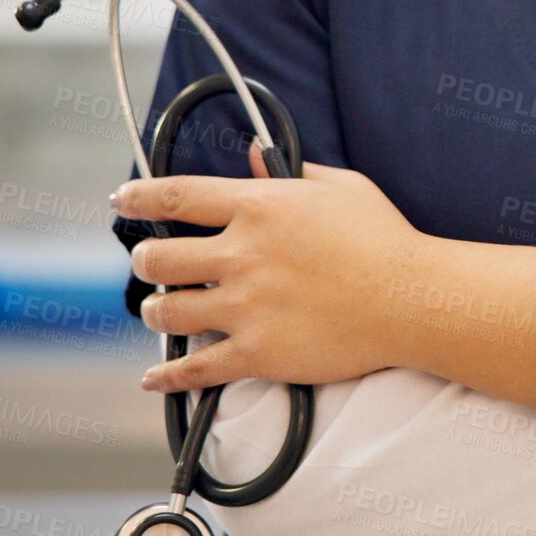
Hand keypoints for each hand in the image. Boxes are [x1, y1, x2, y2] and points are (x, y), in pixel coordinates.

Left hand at [113, 144, 422, 393]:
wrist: (413, 301)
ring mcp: (245, 307)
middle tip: (152, 264)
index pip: (176, 196)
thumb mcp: (340, 188)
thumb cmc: (385, 239)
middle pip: (158, 257)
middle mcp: (241, 255)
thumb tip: (257, 157)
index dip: (138, 198)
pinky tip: (153, 377)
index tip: (121, 201)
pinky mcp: (257, 353)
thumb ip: (289, 172)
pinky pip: (195, 368)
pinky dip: (167, 375)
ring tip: (159, 309)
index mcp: (258, 207)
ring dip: (155, 309)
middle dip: (146, 260)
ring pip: (166, 311)